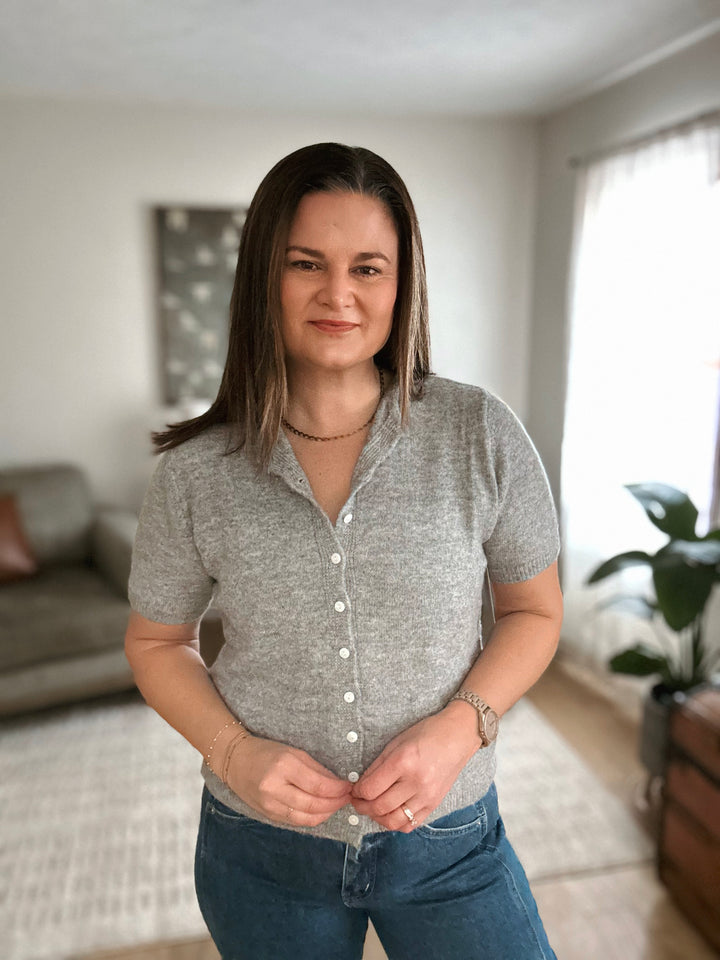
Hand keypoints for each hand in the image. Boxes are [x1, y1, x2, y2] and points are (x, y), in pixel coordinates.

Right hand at [224, 734, 352, 827]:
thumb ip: (316, 769)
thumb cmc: (266, 751)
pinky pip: (295, 821)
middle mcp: (275, 788)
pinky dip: (312, 818)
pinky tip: (321, 811)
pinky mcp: (268, 815)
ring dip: (326, 813)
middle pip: (313, 804)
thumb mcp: (293, 752)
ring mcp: (270, 804)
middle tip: (347, 798)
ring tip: (336, 805)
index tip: (349, 787)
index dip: (337, 790)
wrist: (235, 761)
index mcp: (284, 766)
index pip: (318, 785)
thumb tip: (338, 783)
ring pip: (305, 817)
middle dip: (335, 803)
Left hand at [350, 705, 478, 831]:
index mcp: (404, 762)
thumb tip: (360, 786)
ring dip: (377, 818)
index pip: (371, 789)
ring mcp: (427, 796)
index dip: (357, 792)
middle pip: (380, 807)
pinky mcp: (434, 804)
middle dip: (362, 806)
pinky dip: (395, 823)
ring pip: (393, 821)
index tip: (353, 790)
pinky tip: (389, 814)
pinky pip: (410, 824)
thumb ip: (377, 766)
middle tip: (357, 801)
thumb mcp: (396, 743)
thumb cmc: (426, 734)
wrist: (457, 737)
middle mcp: (416, 782)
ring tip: (371, 809)